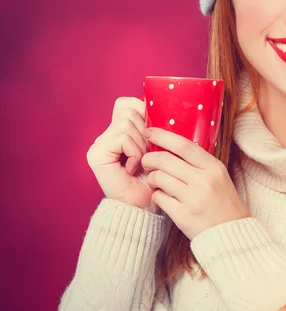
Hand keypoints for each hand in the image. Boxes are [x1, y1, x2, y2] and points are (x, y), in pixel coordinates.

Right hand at [86, 97, 159, 213]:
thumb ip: (154, 125)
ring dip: (142, 144)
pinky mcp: (96, 154)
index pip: (129, 103)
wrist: (144, 208)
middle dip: (146, 132)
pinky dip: (135, 152)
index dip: (144, 112)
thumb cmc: (155, 179)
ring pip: (128, 123)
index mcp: (118, 131)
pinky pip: (123, 137)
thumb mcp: (158, 146)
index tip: (152, 133)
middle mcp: (105, 135)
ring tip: (140, 162)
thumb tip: (163, 105)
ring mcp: (99, 144)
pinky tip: (133, 168)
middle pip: (129, 110)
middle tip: (146, 154)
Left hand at [140, 128, 249, 239]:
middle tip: (145, 160)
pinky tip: (160, 195)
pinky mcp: (183, 216)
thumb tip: (173, 146)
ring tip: (154, 180)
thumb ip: (200, 163)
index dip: (163, 136)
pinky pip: (159, 198)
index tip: (149, 131)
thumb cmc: (223, 202)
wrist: (232, 234)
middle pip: (166, 160)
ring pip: (159, 178)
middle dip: (150, 158)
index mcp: (214, 167)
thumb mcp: (219, 176)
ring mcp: (193, 199)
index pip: (184, 145)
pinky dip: (155, 194)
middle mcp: (204, 181)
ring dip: (152, 177)